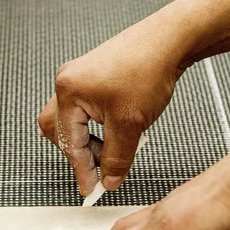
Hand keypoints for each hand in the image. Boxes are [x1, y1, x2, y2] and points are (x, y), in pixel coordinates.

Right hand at [38, 11, 188, 195]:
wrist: (169, 41)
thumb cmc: (148, 71)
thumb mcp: (131, 124)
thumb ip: (116, 158)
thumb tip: (108, 180)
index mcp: (69, 91)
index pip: (69, 142)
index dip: (82, 169)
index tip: (91, 189)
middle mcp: (69, 81)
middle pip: (60, 130)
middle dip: (79, 152)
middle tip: (102, 167)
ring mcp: (81, 76)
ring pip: (74, 119)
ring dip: (91, 138)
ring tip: (117, 145)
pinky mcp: (96, 75)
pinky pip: (87, 108)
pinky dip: (99, 125)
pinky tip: (120, 129)